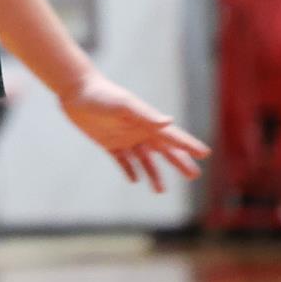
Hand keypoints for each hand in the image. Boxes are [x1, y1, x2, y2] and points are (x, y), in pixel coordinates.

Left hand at [57, 70, 210, 191]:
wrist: (75, 91)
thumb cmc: (101, 95)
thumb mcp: (123, 105)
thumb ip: (145, 114)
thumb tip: (169, 121)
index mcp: (146, 122)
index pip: (173, 137)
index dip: (189, 145)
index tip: (205, 154)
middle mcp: (139, 131)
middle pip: (164, 151)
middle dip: (179, 162)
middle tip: (195, 175)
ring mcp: (124, 138)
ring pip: (144, 160)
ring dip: (154, 174)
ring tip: (161, 190)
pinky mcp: (108, 143)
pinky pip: (122, 160)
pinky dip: (129, 170)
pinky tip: (135, 180)